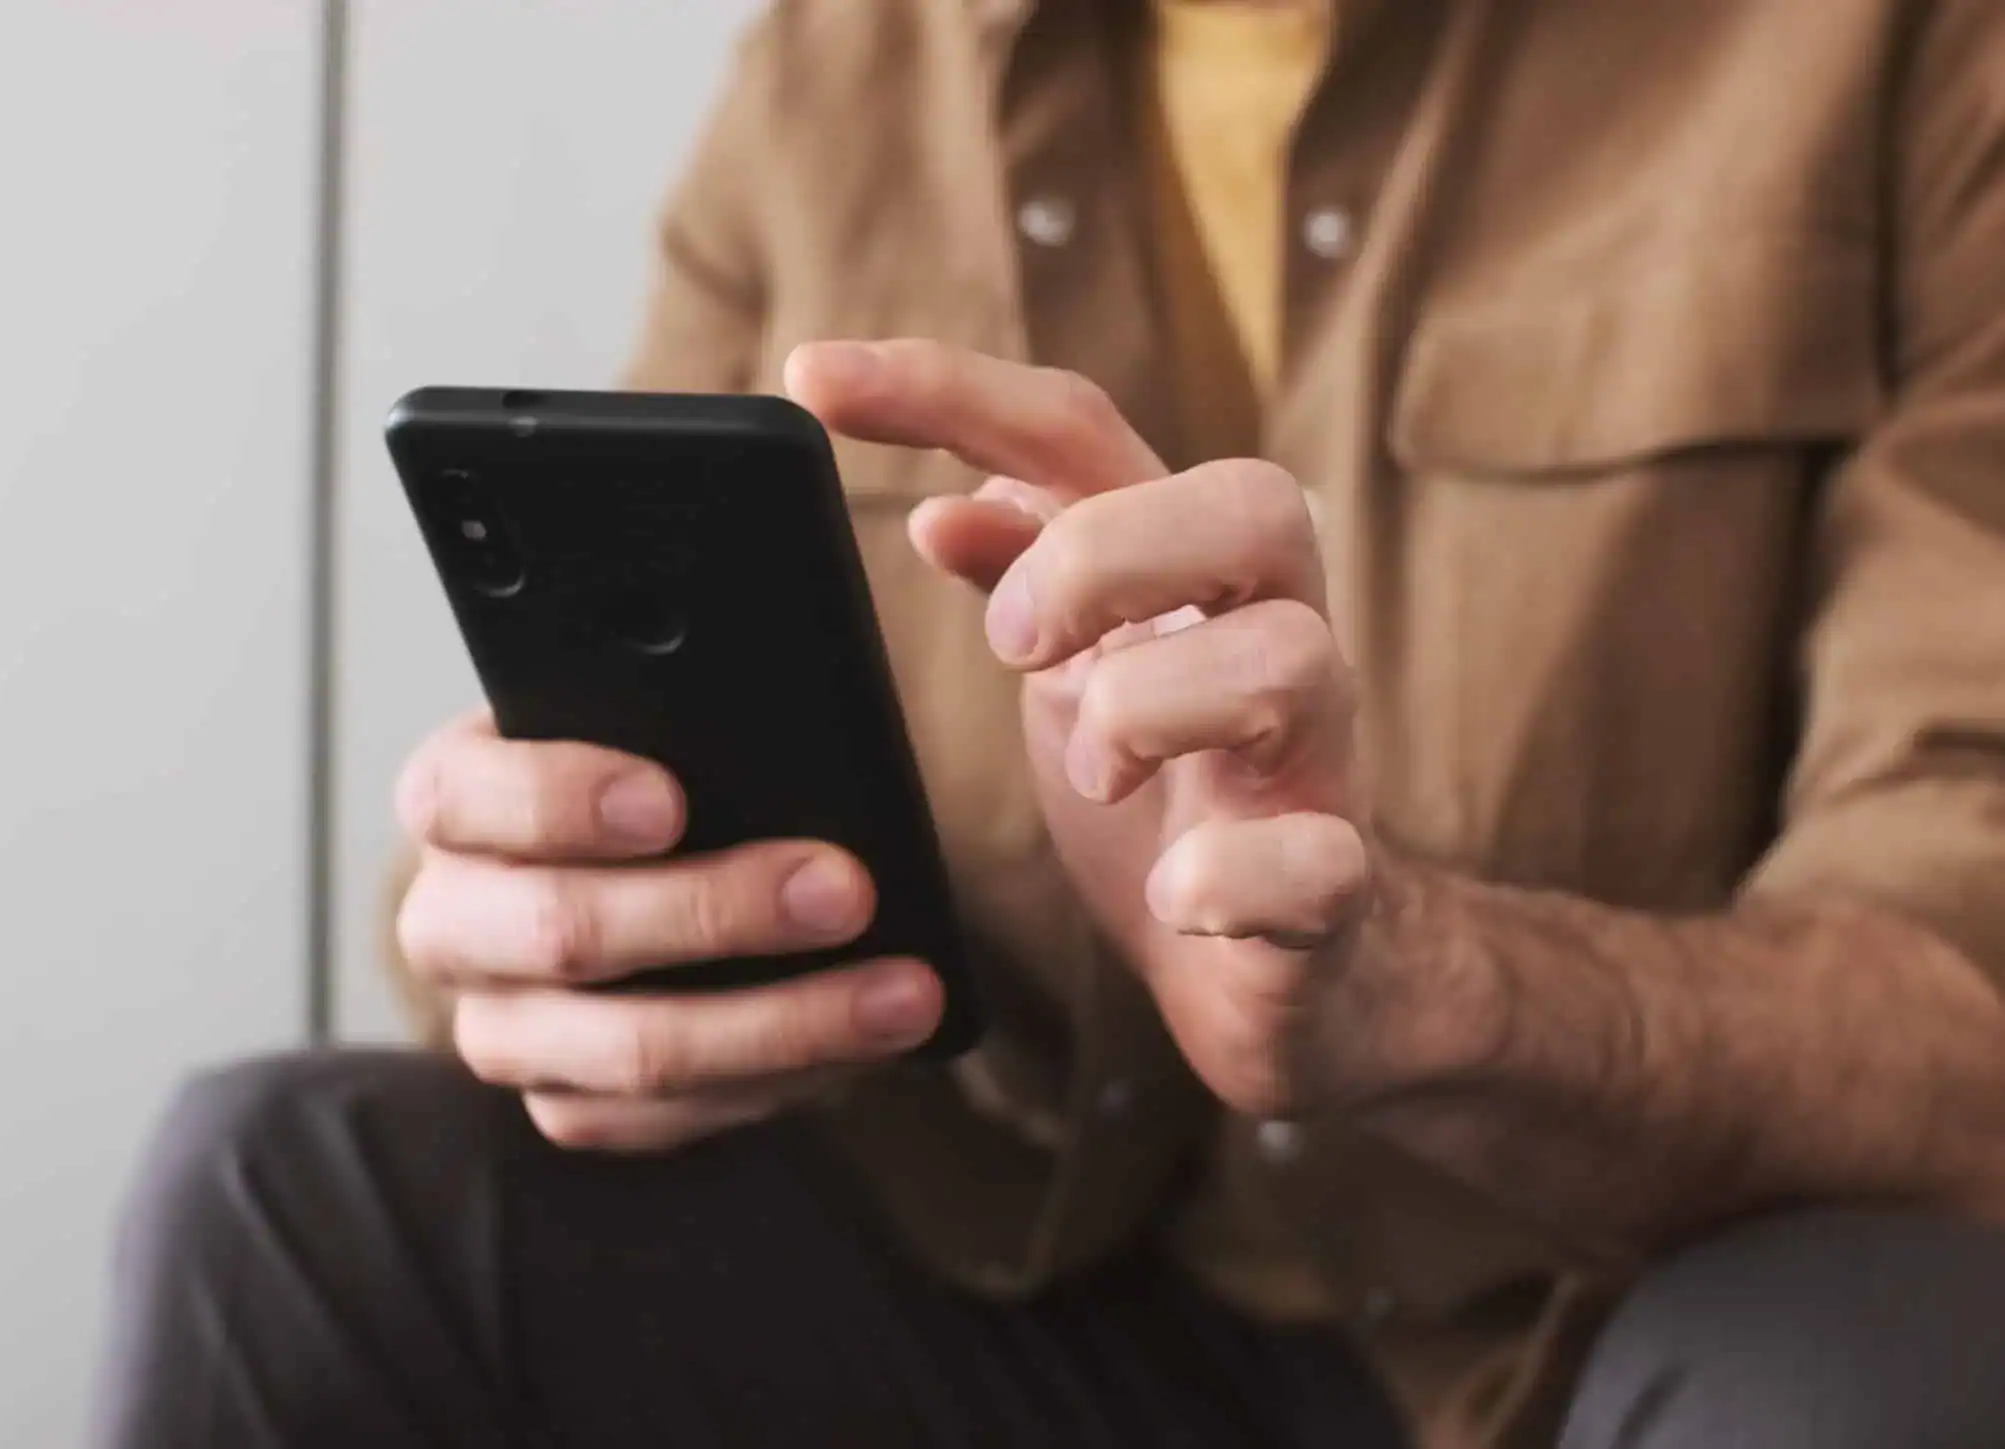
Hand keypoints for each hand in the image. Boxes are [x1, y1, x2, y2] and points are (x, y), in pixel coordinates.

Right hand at [392, 713, 944, 1149]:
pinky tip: (867, 1044)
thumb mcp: (671, 698)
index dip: (559, 798)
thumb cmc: (679, 762)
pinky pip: (665, 1118)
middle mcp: (454, 920)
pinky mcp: (569, 1101)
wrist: (682, 856)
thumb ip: (699, 674)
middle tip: (846, 888)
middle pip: (562, 932)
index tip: (668, 800)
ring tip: (902, 991)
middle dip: (715, 912)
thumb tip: (797, 672)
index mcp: (457, 795)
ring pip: (629, 1050)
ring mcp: (505, 1026)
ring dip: (782, 1023)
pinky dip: (780, 1081)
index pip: (463, 794)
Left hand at [790, 340, 1378, 1117]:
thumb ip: (1030, 580)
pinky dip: (1226, 880)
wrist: (1288, 975)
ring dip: (1149, 711)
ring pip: (1288, 660)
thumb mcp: (1076, 675)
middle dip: (1105, 556)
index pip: (1081, 434)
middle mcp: (1272, 637)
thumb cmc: (1174, 805)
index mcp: (1186, 576)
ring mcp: (1317, 761)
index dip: (947, 390)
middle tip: (1013, 644)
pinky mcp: (1335, 887)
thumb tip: (950, 503)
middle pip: (1251, 501)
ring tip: (1096, 779)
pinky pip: (1316, 862)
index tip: (809, 379)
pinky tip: (1173, 900)